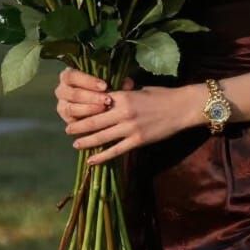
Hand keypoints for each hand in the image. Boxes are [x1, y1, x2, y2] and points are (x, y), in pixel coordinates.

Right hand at [54, 66, 131, 133]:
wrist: (100, 106)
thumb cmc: (105, 89)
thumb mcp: (111, 83)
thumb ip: (117, 81)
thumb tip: (127, 83)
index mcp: (69, 76)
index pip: (73, 76)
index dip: (88, 81)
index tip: (105, 86)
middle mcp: (61, 90)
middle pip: (72, 93)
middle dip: (90, 97)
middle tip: (107, 100)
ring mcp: (62, 105)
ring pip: (70, 108)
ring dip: (88, 110)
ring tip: (103, 110)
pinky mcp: (66, 119)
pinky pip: (72, 121)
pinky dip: (84, 121)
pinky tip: (98, 121)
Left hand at [55, 66, 199, 165]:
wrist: (182, 107)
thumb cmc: (163, 95)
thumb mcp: (141, 89)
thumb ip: (124, 92)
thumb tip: (111, 93)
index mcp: (123, 96)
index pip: (97, 103)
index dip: (83, 108)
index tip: (73, 112)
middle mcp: (123, 112)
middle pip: (94, 121)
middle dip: (79, 126)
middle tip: (67, 129)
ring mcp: (130, 128)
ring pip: (102, 137)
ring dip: (86, 141)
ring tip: (75, 144)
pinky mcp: (138, 140)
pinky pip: (116, 150)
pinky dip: (102, 156)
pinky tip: (92, 160)